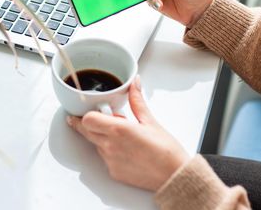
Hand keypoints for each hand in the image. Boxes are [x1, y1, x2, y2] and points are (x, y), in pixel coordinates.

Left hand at [67, 76, 189, 191]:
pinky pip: (104, 158)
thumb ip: (137, 100)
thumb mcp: (150, 121)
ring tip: (123, 137)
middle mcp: (110, 146)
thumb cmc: (166, 150)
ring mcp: (110, 161)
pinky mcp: (114, 172)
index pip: (87, 119)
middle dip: (91, 124)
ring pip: (96, 144)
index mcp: (118, 130)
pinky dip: (110, 152)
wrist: (174, 176)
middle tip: (104, 119)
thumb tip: (134, 84)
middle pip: (86, 131)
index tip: (89, 110)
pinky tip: (127, 151)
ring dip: (102, 138)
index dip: (86, 114)